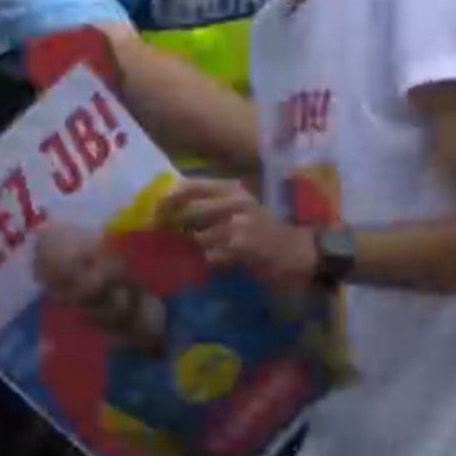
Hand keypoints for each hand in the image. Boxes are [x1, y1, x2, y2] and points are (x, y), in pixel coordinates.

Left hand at [160, 179, 317, 293]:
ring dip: (184, 250)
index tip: (156, 213)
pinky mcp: (242, 248)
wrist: (299, 251)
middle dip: (172, 229)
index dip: (168, 199)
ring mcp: (238, 224)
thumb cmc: (266, 230)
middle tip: (162, 241)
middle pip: (189, 212)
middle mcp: (234, 202)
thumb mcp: (240, 208)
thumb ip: (211, 206)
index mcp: (232, 189)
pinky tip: (196, 269)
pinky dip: (199, 264)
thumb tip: (171, 212)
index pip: (190, 186)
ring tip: (176, 257)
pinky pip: (209, 256)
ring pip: (196, 236)